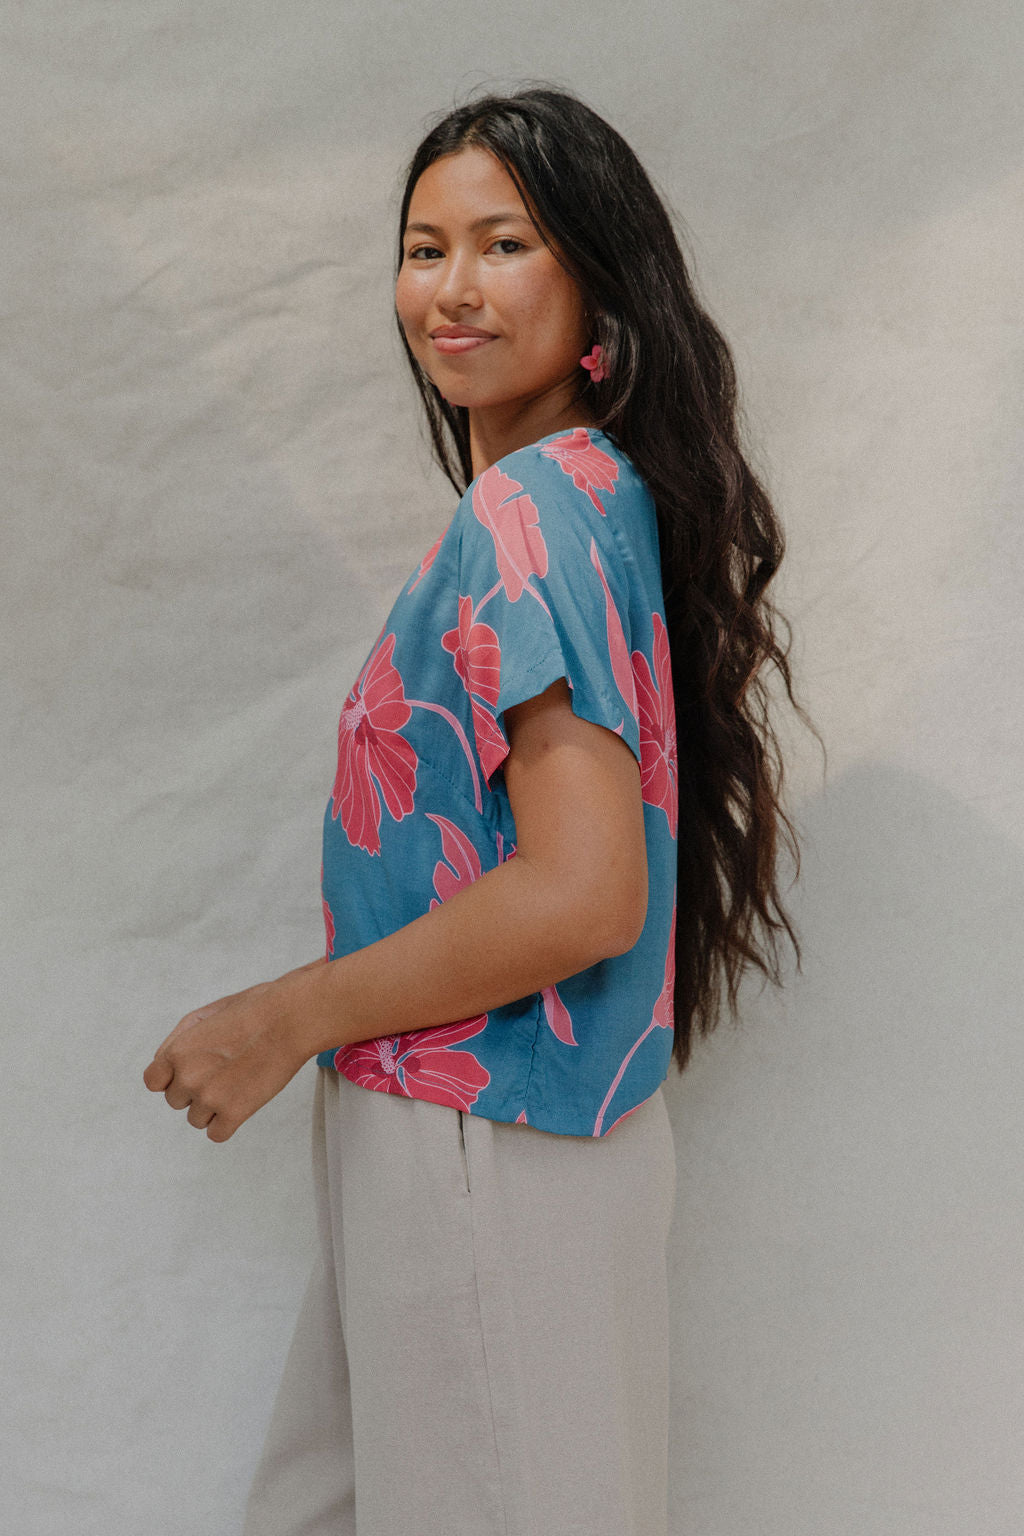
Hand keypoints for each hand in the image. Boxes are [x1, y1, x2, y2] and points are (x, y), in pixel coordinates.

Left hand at [143, 958, 326, 1141]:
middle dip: (195, 1090)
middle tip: (222, 1073)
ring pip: (196, 1120)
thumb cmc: (254, 1010)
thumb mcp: (206, 1014)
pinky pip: (217, 1134)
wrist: (290, 1020)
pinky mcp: (235, 1113)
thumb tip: (163, 1062)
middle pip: (176, 1102)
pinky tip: (241, 1103)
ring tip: (236, 1084)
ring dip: (212, 1108)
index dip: (172, 1077)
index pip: (154, 1082)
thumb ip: (178, 1040)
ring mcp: (210, 1098)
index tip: (189, 1073)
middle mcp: (188, 1078)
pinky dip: (227, 1124)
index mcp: (177, 1052)